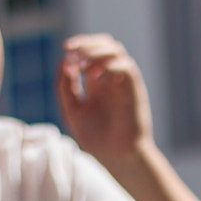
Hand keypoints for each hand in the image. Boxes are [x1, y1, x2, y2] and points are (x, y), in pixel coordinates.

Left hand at [57, 35, 151, 163]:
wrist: (117, 157)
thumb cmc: (98, 140)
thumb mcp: (73, 111)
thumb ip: (66, 88)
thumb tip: (65, 62)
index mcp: (98, 82)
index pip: (93, 50)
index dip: (81, 44)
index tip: (66, 50)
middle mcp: (112, 79)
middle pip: (106, 44)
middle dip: (87, 43)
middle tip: (72, 51)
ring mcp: (123, 83)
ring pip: (116, 50)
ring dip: (96, 52)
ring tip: (82, 66)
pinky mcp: (134, 89)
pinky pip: (126, 67)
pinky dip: (109, 65)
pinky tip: (95, 77)